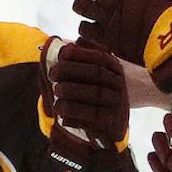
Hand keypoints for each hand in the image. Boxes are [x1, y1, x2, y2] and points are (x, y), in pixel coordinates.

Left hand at [41, 41, 130, 171]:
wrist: (111, 124)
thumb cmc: (94, 93)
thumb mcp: (90, 73)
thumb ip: (81, 59)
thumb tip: (65, 47)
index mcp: (115, 69)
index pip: (99, 57)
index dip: (80, 54)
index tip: (62, 54)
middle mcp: (119, 85)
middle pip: (96, 73)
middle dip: (71, 70)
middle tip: (51, 73)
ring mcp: (118, 104)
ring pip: (94, 94)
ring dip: (72, 92)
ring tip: (55, 92)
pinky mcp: (112, 123)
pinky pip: (92, 117)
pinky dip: (75, 115)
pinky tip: (61, 115)